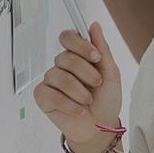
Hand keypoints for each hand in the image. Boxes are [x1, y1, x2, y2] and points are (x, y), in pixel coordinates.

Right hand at [34, 23, 121, 148]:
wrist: (101, 127)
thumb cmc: (106, 99)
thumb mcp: (111, 73)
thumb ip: (102, 49)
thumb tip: (94, 25)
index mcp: (78, 55)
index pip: (68, 37)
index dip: (80, 45)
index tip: (96, 57)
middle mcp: (61, 65)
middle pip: (66, 58)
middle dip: (86, 73)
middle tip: (97, 84)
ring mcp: (50, 80)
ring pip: (60, 77)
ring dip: (80, 92)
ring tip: (88, 101)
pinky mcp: (42, 97)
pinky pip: (50, 95)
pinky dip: (69, 105)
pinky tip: (77, 109)